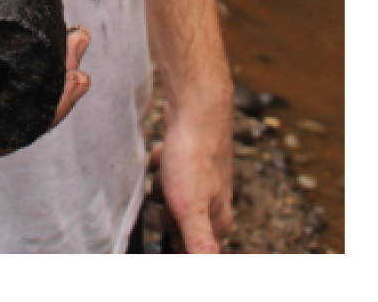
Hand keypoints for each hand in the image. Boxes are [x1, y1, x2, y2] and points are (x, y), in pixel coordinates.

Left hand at [152, 104, 234, 251]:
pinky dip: (160, 163)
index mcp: (217, 220)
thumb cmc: (195, 158)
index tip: (169, 219)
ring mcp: (200, 178)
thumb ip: (197, 242)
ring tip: (167, 171)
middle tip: (169, 193)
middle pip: (176, 222)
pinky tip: (163, 155)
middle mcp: (212, 200)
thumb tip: (204, 267)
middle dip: (165, 210)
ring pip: (169, 195)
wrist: (197, 109)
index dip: (173, 239)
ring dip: (161, 185)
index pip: (191, 249)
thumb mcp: (191, 209)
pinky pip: (166, 169)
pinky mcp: (187, 158)